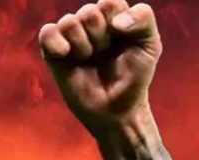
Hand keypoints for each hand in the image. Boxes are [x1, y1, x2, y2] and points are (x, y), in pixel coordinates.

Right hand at [38, 0, 162, 132]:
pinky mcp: (52, 50)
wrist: (118, 109)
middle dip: (102, 37)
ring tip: (90, 60)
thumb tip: (115, 22)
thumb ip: (143, 19)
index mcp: (113, 16)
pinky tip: (68, 55)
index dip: (118, 22)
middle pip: (89, 12)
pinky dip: (58, 43)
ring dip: (84, 45)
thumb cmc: (135, 77)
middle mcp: (90, 22)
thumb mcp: (151, 45)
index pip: (109, 2)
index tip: (124, 40)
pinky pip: (48, 32)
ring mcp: (70, 35)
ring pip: (70, 22)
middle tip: (106, 55)